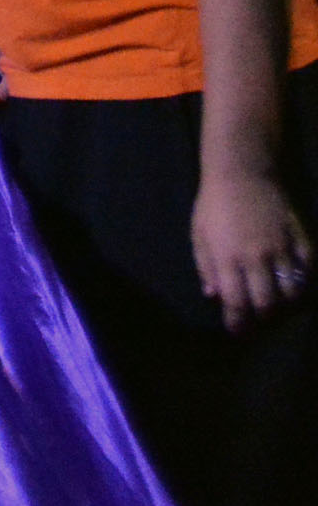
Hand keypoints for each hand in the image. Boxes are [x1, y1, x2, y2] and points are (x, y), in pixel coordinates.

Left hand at [192, 168, 312, 328]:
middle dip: (263, 318)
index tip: (237, 332)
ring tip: (279, 305)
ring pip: (292, 291)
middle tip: (259, 320)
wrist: (242, 173)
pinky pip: (308, 268)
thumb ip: (206, 267)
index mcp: (228, 258)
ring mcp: (281, 248)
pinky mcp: (299, 237)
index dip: (238, 322)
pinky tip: (297, 284)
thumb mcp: (199, 235)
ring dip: (286, 304)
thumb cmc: (214, 205)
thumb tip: (213, 296)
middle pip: (267, 302)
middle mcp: (256, 258)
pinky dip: (305, 281)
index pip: (236, 302)